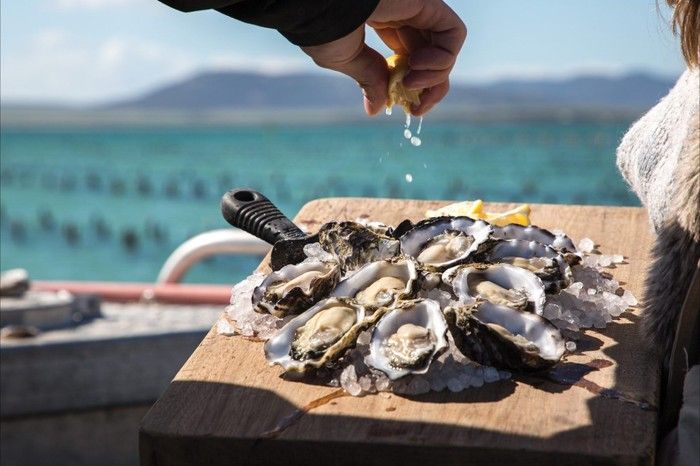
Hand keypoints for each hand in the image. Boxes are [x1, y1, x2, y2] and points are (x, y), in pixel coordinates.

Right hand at [301, 0, 466, 115]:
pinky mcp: (429, 4)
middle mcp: (406, 15)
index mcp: (386, 24)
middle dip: (430, 89)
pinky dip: (443, 58)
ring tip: (409, 82)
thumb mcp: (346, 59)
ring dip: (436, 77)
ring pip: (448, 50)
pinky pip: (454, 34)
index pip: (415, 58)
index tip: (411, 109)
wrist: (317, 4)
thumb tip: (376, 109)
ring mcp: (419, 9)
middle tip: (416, 108)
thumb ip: (369, 80)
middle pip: (435, 58)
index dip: (418, 88)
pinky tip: (417, 65)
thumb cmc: (323, 26)